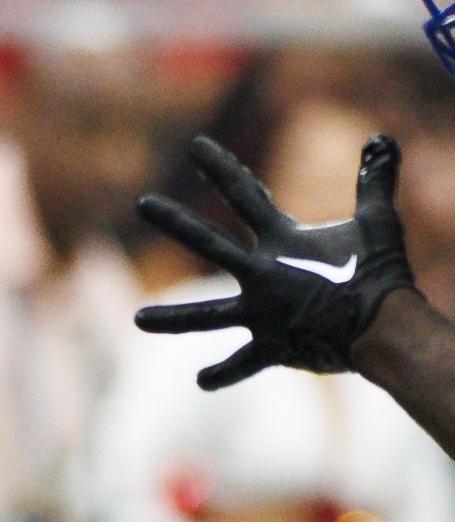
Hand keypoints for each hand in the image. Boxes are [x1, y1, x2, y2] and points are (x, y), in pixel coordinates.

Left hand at [133, 133, 412, 387]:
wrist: (383, 328)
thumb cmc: (379, 273)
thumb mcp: (378, 222)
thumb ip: (375, 183)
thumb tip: (383, 139)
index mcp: (282, 241)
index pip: (247, 194)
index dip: (222, 168)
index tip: (196, 147)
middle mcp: (261, 275)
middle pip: (208, 242)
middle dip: (174, 221)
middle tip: (142, 203)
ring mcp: (261, 313)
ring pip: (206, 316)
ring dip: (172, 318)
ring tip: (138, 320)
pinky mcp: (270, 347)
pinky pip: (242, 363)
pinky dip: (223, 373)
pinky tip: (200, 381)